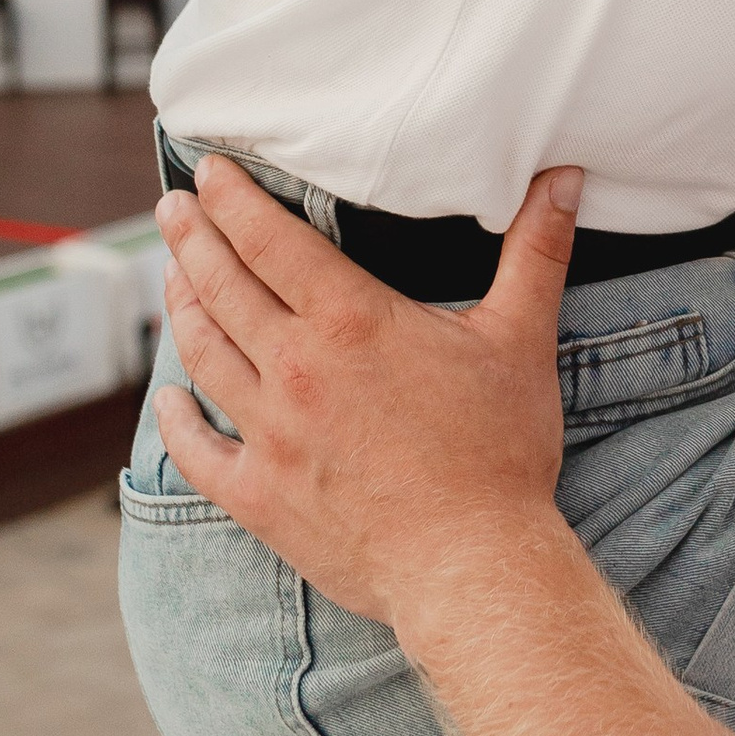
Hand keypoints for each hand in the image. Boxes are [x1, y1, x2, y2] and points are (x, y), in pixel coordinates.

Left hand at [151, 154, 576, 632]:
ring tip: (171, 275)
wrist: (470, 564)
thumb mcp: (522, 339)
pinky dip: (175, 421)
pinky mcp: (258, 495)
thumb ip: (537, 251)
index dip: (234, 200)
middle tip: (173, 208)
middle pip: (223, 287)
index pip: (272, 240)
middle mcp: (295, 369)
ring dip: (181, 308)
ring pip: (203, 355)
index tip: (211, 171)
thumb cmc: (499, 452)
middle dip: (192, 239)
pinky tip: (168, 401)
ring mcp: (268, 434)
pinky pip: (197, 451)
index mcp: (350, 322)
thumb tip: (566, 178)